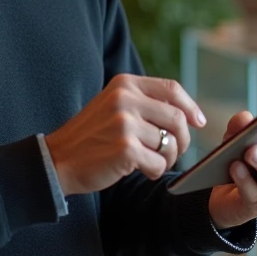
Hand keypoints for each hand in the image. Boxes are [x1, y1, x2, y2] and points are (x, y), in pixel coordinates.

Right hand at [45, 74, 205, 195]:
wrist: (58, 160)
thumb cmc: (91, 136)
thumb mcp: (113, 105)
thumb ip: (144, 102)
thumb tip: (187, 113)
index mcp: (125, 84)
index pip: (171, 89)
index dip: (190, 106)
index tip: (198, 122)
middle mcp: (125, 99)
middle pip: (177, 119)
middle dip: (182, 140)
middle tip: (173, 152)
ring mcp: (125, 123)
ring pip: (170, 144)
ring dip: (167, 158)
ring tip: (151, 162)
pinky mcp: (125, 149)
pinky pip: (159, 163)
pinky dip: (155, 171)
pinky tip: (141, 171)